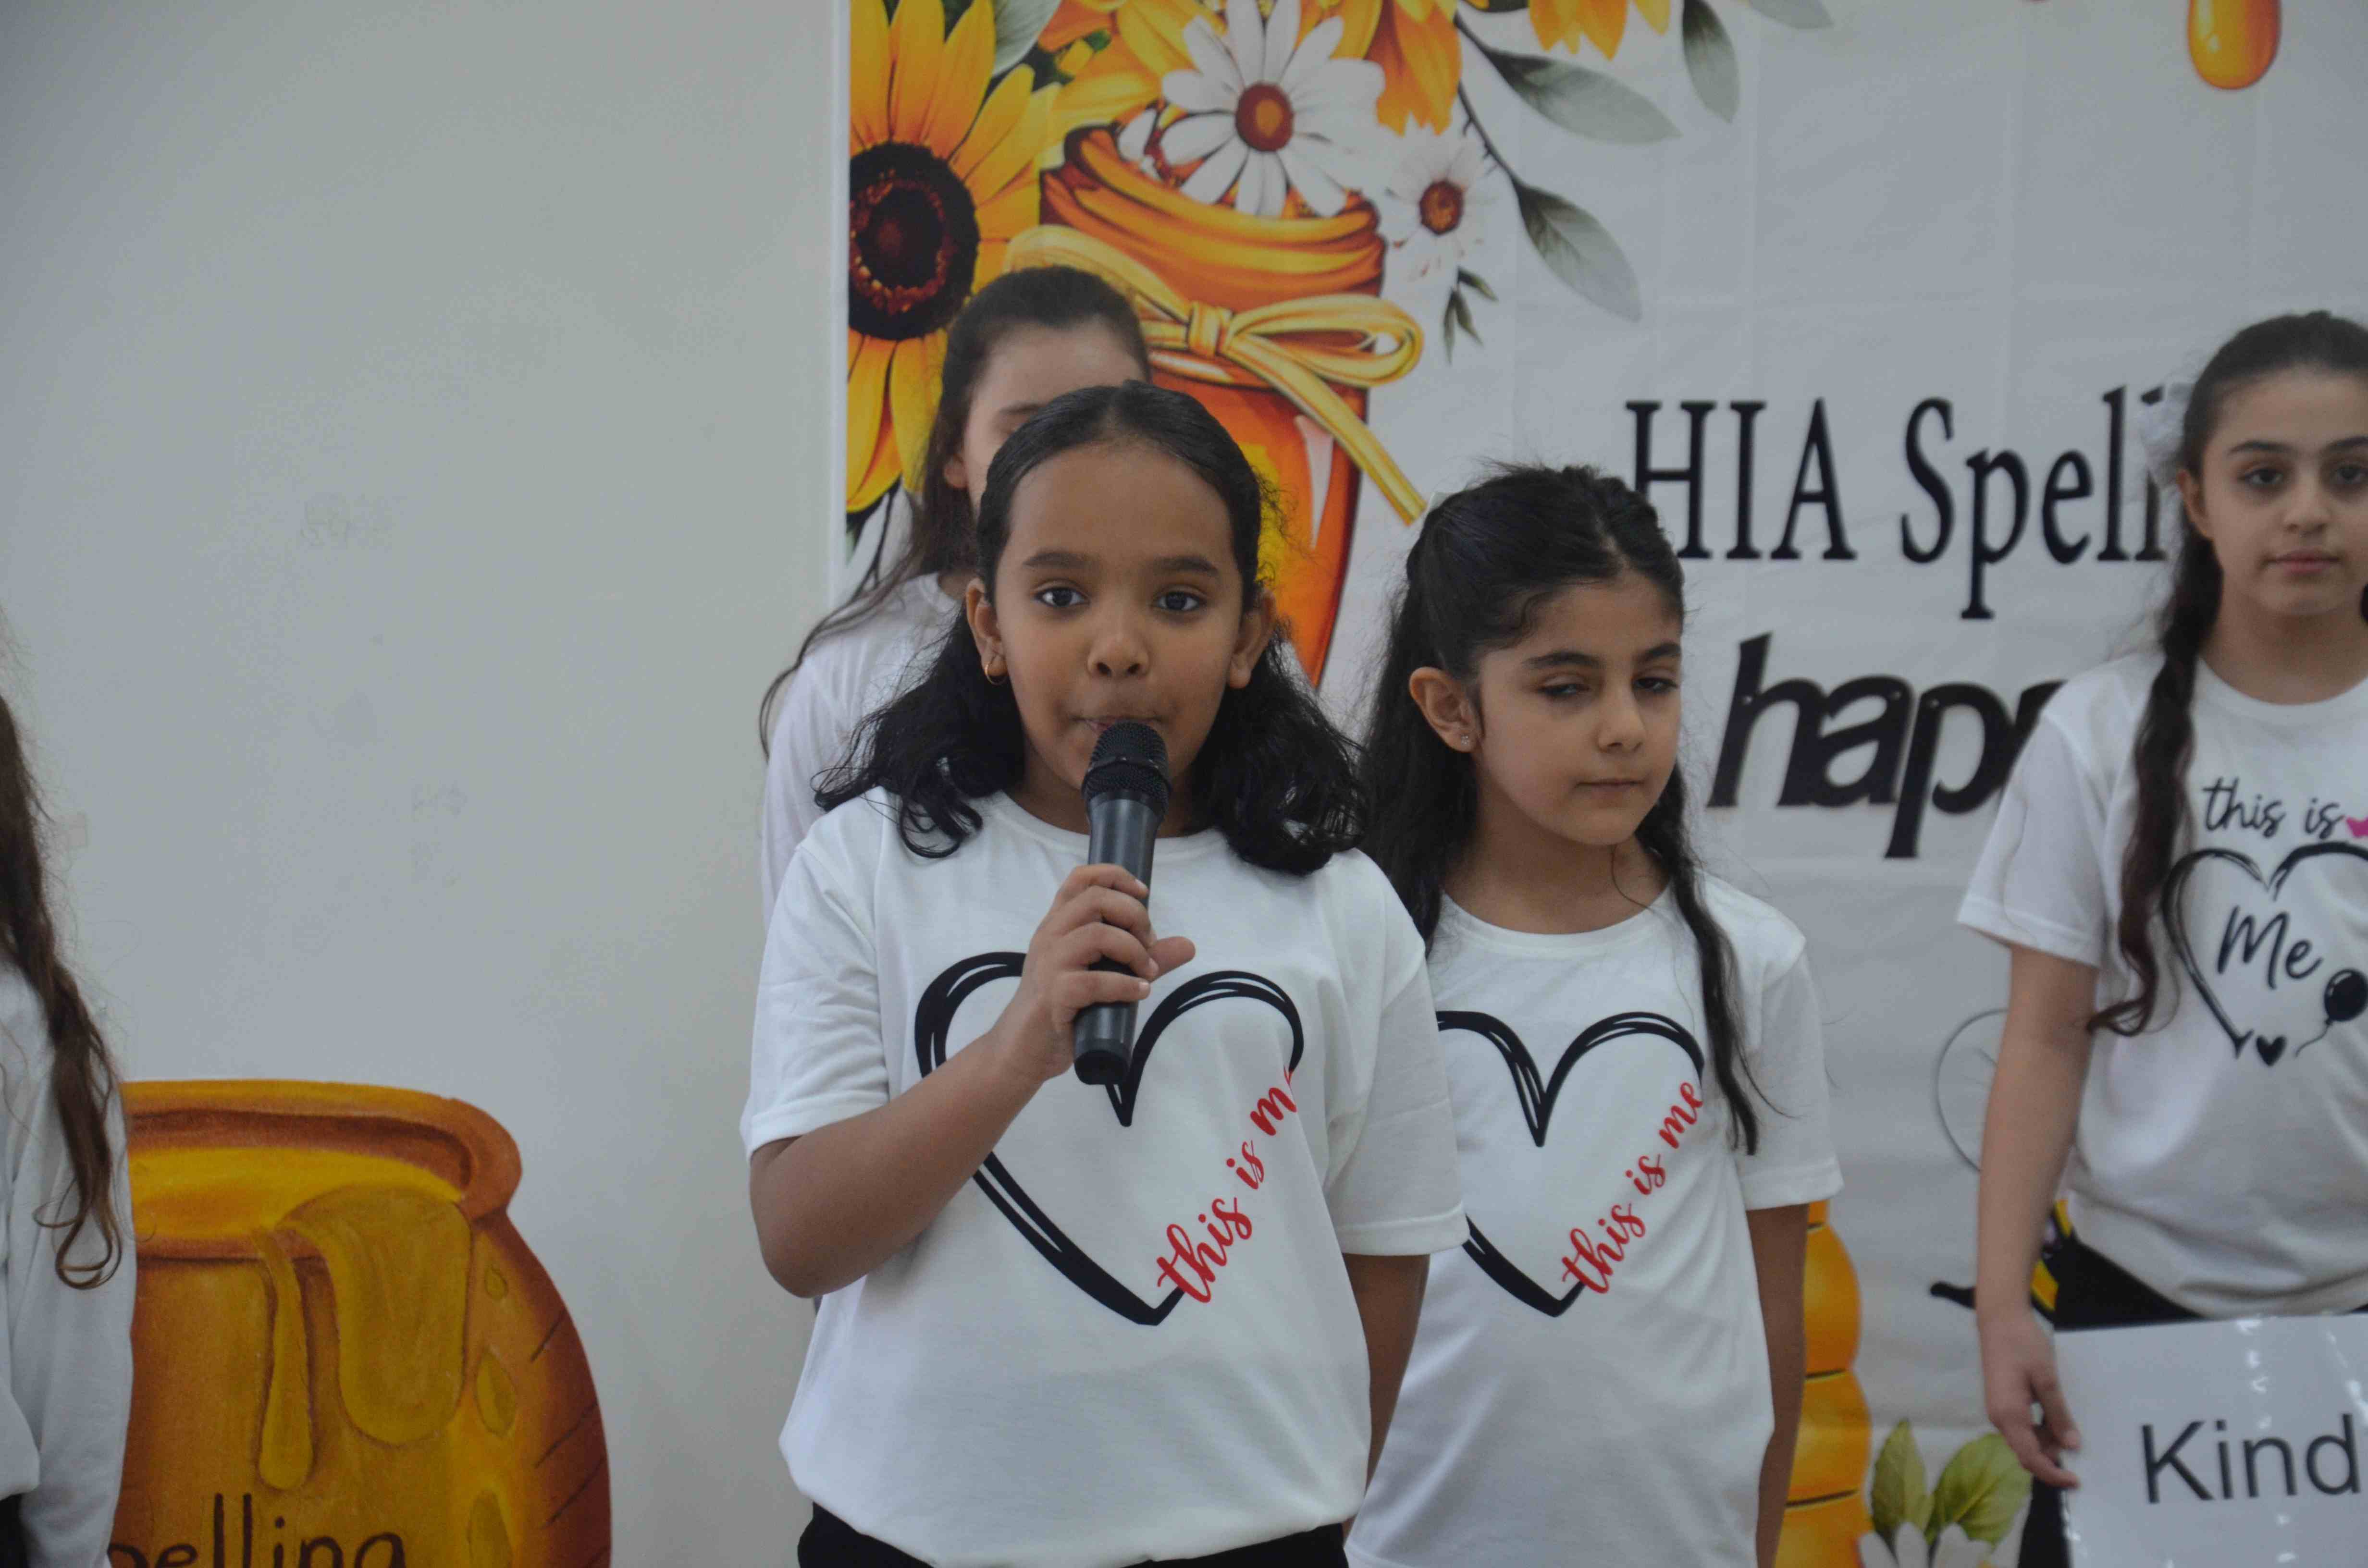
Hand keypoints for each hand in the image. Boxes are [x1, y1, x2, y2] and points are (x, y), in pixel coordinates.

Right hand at [986, 864, 1194, 1084]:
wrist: (1023, 1049)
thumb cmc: (1063, 1007)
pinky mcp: (1053, 996)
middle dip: (1134, 916)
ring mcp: (1049, 965)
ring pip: (1096, 935)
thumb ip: (1142, 957)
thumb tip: (1187, 945)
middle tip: (1149, 944)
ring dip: (1134, 951)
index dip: (1115, 876)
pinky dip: (1125, 985)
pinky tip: (1139, 993)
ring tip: (1148, 973)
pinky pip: (1093, 982)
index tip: (1143, 894)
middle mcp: (1050, 936)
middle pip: (1095, 899)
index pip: (1081, 878)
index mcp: (1058, 924)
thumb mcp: (1104, 974)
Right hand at [1980, 1307, 2080, 1486]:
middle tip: (2078, 1448)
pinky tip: (2054, 1418)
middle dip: (2051, 1458)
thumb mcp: (2046, 1379)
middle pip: (2026, 1452)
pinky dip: (2039, 1430)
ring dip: (2047, 1442)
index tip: (2075, 1481)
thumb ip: (2058, 1414)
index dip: (2053, 1474)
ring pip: (2024, 1440)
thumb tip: (2071, 1446)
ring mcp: (1998, 1410)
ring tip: (2068, 1426)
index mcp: (2009, 1415)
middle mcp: (1999, 1418)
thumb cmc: (2023, 1345)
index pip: (2030, 1457)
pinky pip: (2021, 1427)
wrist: (1999, 1319)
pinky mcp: (2002, 1402)